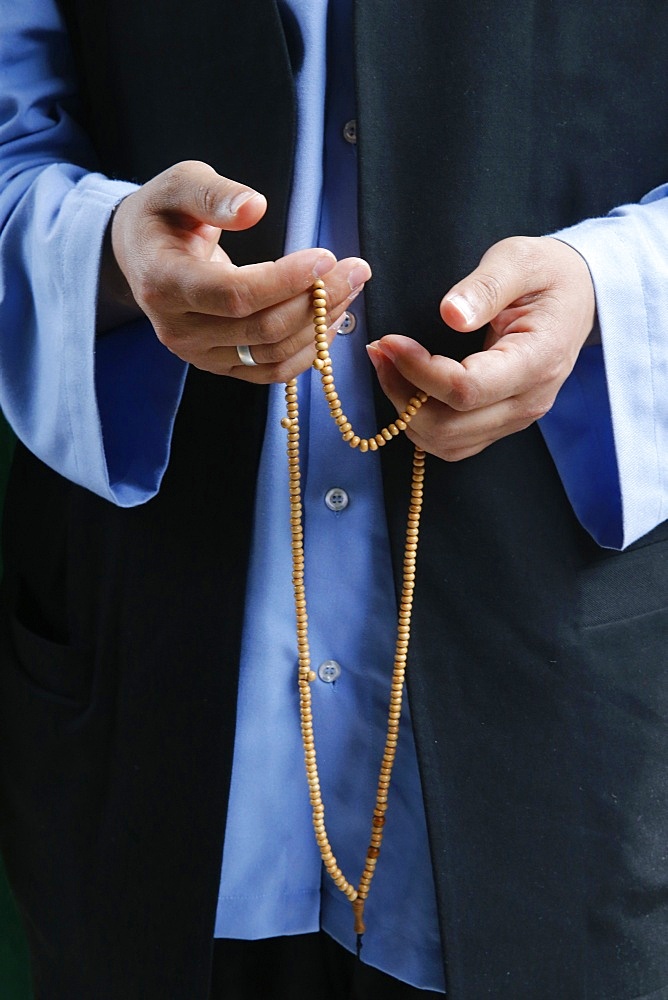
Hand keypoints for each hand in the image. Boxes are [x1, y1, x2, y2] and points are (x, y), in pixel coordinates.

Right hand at [105, 160, 370, 381]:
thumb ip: (213, 194)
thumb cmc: (165, 214)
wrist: (141, 254)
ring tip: (350, 288)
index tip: (326, 257)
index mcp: (163, 283)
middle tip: (356, 269)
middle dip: (317, 300)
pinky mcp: (219, 366)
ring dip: (320, 325)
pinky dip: (308, 351)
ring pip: (272, 355)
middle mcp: (178, 329)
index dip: (285, 281)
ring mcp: (199, 355)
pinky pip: (271, 372)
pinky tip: (331, 320)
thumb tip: (254, 207)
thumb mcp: (180, 184)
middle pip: (261, 329)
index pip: (234, 294)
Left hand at [368, 236, 595, 460]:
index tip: (390, 341)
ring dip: (407, 413)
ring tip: (387, 367)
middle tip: (381, 353)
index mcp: (538, 360)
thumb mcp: (519, 259)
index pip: (467, 389)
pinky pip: (453, 442)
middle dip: (403, 394)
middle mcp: (529, 401)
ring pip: (447, 442)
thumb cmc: (547, 273)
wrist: (578, 295)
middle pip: (451, 427)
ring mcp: (516, 418)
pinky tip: (406, 387)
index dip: (420, 371)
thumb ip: (486, 285)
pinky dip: (421, 423)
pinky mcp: (501, 422)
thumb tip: (450, 314)